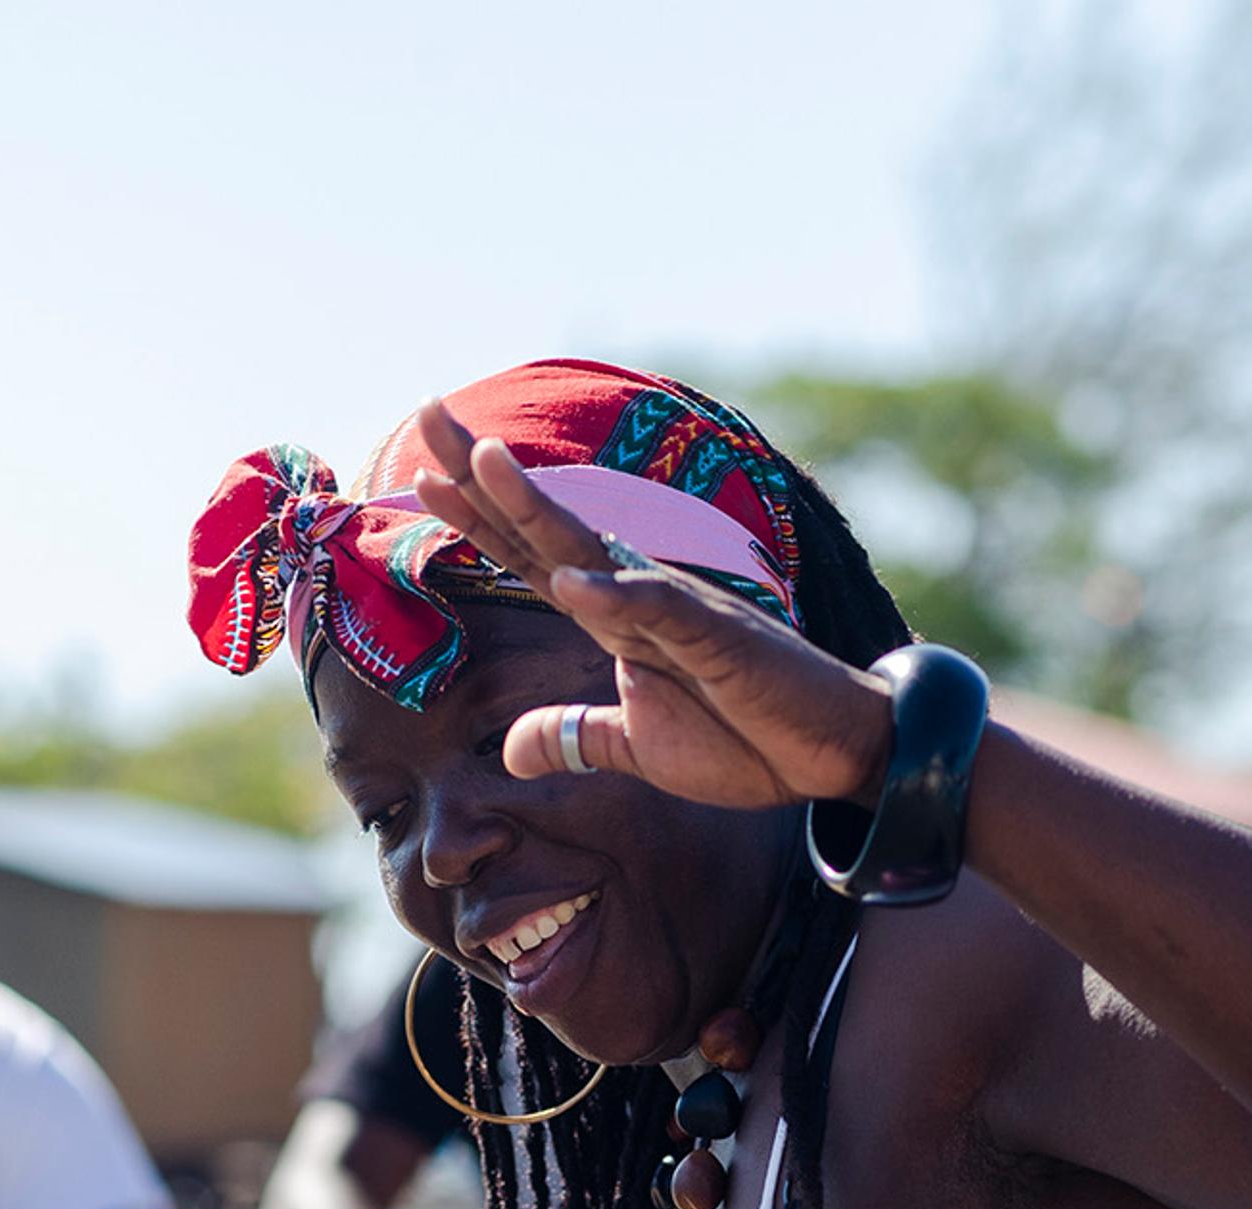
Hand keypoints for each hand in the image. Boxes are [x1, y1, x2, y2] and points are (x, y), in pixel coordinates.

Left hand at [402, 401, 892, 809]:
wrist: (829, 754)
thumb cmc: (744, 742)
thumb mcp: (637, 748)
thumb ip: (574, 736)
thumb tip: (507, 750)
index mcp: (616, 615)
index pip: (531, 553)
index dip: (478, 514)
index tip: (422, 473)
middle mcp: (637, 595)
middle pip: (544, 525)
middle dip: (482, 474)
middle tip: (429, 412)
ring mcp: (676, 609)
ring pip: (593, 547)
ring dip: (536, 507)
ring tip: (483, 460)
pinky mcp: (717, 637)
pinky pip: (658, 611)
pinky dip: (614, 595)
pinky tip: (569, 581)